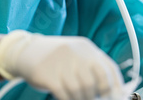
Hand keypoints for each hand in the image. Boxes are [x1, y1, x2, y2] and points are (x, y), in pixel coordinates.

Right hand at [0, 30, 124, 99]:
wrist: (26, 51)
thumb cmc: (56, 58)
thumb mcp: (77, 56)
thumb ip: (94, 68)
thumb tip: (114, 90)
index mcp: (87, 48)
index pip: (109, 69)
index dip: (116, 88)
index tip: (116, 98)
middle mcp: (76, 53)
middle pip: (96, 82)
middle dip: (97, 96)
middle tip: (93, 99)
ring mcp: (61, 62)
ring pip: (80, 90)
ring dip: (81, 99)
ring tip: (78, 99)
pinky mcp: (47, 73)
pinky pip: (64, 93)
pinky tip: (66, 98)